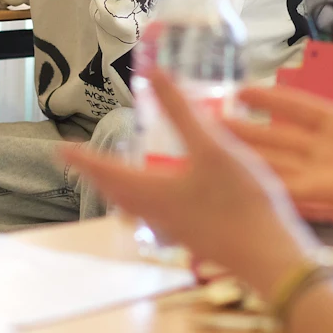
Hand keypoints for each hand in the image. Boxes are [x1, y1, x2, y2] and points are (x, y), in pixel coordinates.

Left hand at [60, 70, 318, 294]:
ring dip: (121, 187)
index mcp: (152, 192)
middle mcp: (156, 214)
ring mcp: (175, 229)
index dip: (83, 158)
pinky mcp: (194, 236)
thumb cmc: (241, 203)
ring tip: (117, 174)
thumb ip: (182, 112)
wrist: (271, 258)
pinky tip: (164, 194)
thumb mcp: (213, 148)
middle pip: (116, 192)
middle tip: (82, 162)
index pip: (105, 171)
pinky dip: (146, 198)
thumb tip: (155, 75)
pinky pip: (155, 213)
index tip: (61, 150)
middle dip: (98, 174)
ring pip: (135, 205)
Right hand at [226, 32, 332, 264]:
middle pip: (279, 137)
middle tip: (213, 118)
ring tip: (212, 142)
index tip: (244, 90)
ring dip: (246, 152)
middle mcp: (330, 150)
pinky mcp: (327, 193)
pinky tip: (236, 171)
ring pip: (276, 160)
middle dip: (248, 129)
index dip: (273, 100)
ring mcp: (326, 173)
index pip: (299, 109)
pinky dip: (263, 178)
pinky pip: (288, 184)